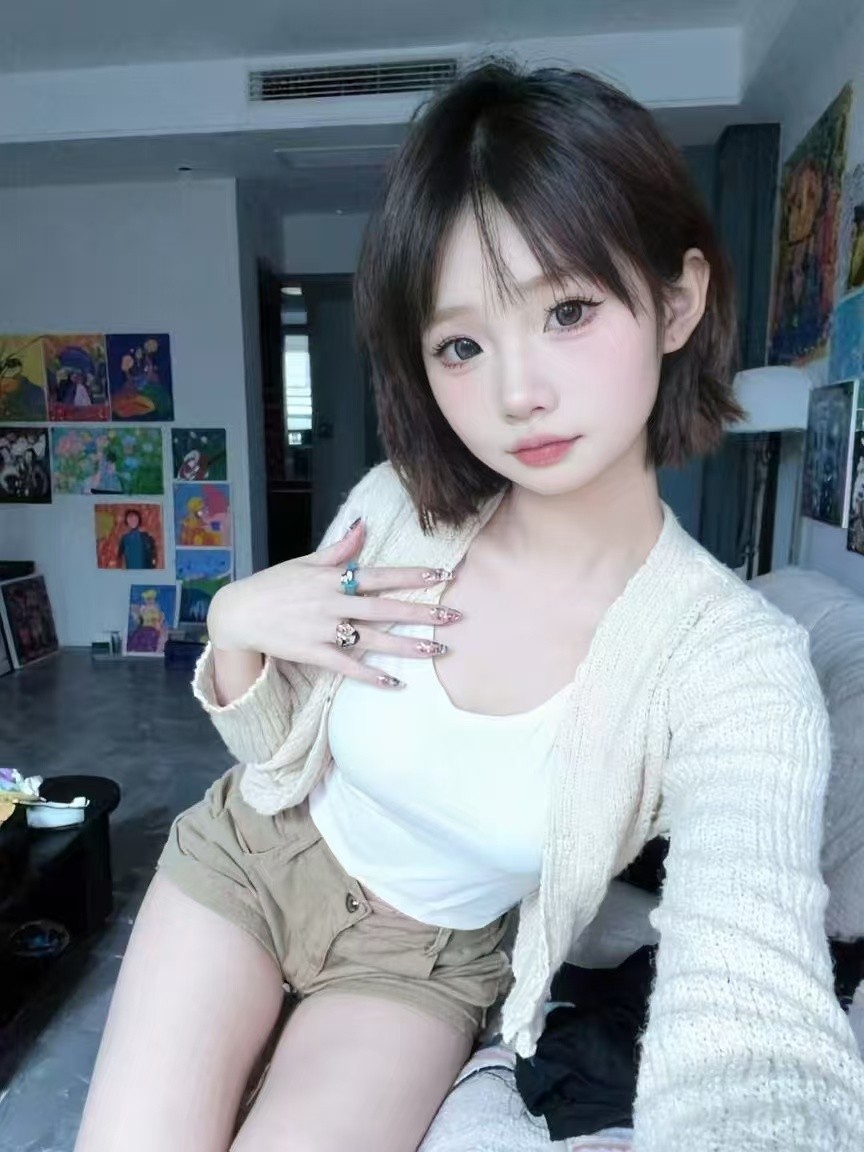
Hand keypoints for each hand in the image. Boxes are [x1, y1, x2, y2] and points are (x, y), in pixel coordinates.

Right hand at [207, 519, 460, 688]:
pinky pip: (347, 666)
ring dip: (406, 645)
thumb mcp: (304, 562)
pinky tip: (394, 682)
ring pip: (372, 638)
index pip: (380, 575)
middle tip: (453, 617)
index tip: (441, 575)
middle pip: (385, 608)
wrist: (238, 612)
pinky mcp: (313, 652)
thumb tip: (362, 525)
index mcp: (332, 578)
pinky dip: (370, 675)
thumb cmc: (273, 585)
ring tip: (436, 650)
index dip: (411, 576)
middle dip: (421, 612)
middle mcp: (332, 602)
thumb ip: (338, 550)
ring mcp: (323, 629)